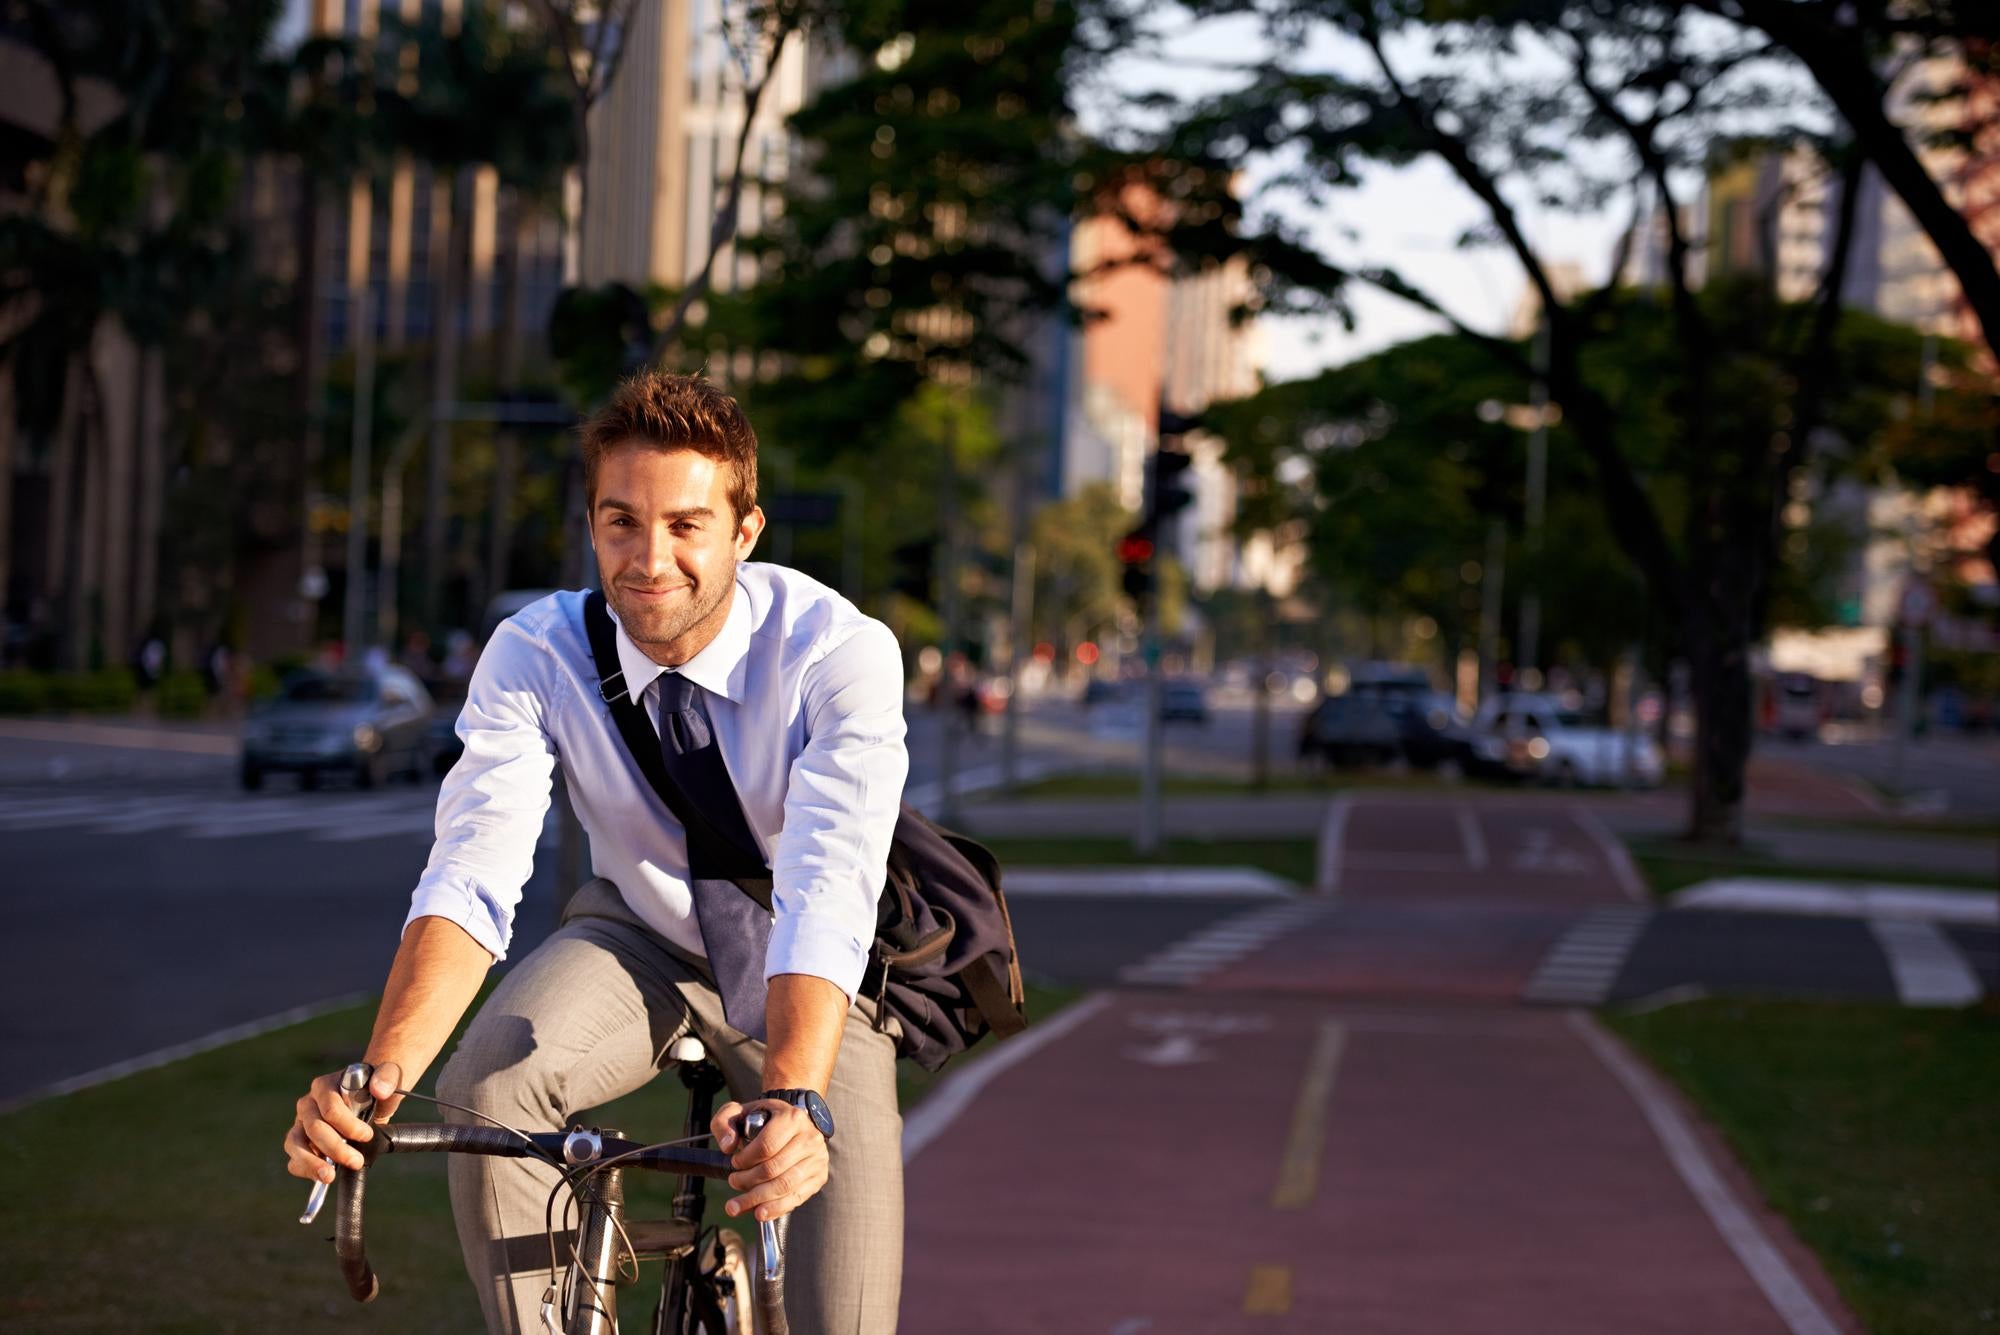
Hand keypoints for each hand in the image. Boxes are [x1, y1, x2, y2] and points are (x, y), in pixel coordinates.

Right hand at [282, 1062, 402, 1183]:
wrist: (372, 1096)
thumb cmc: (378, 1085)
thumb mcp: (388, 1075)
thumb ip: (387, 1077)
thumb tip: (380, 1090)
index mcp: (325, 1086)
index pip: (330, 1108)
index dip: (348, 1125)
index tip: (367, 1135)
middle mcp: (308, 1104)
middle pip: (314, 1128)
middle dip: (335, 1148)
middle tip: (356, 1161)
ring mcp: (302, 1124)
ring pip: (295, 1144)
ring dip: (312, 1163)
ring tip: (329, 1177)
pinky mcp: (301, 1142)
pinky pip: (295, 1159)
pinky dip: (306, 1170)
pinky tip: (323, 1176)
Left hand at [711, 1097, 828, 1223]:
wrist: (791, 1126)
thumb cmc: (762, 1121)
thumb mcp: (739, 1112)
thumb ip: (724, 1122)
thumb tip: (728, 1146)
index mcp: (791, 1118)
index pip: (766, 1146)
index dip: (745, 1160)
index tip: (734, 1163)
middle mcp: (809, 1137)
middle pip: (773, 1169)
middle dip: (747, 1182)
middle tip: (733, 1182)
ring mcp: (817, 1158)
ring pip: (784, 1186)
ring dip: (757, 1200)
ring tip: (736, 1206)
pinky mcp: (819, 1176)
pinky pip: (796, 1198)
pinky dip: (775, 1209)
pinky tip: (759, 1213)